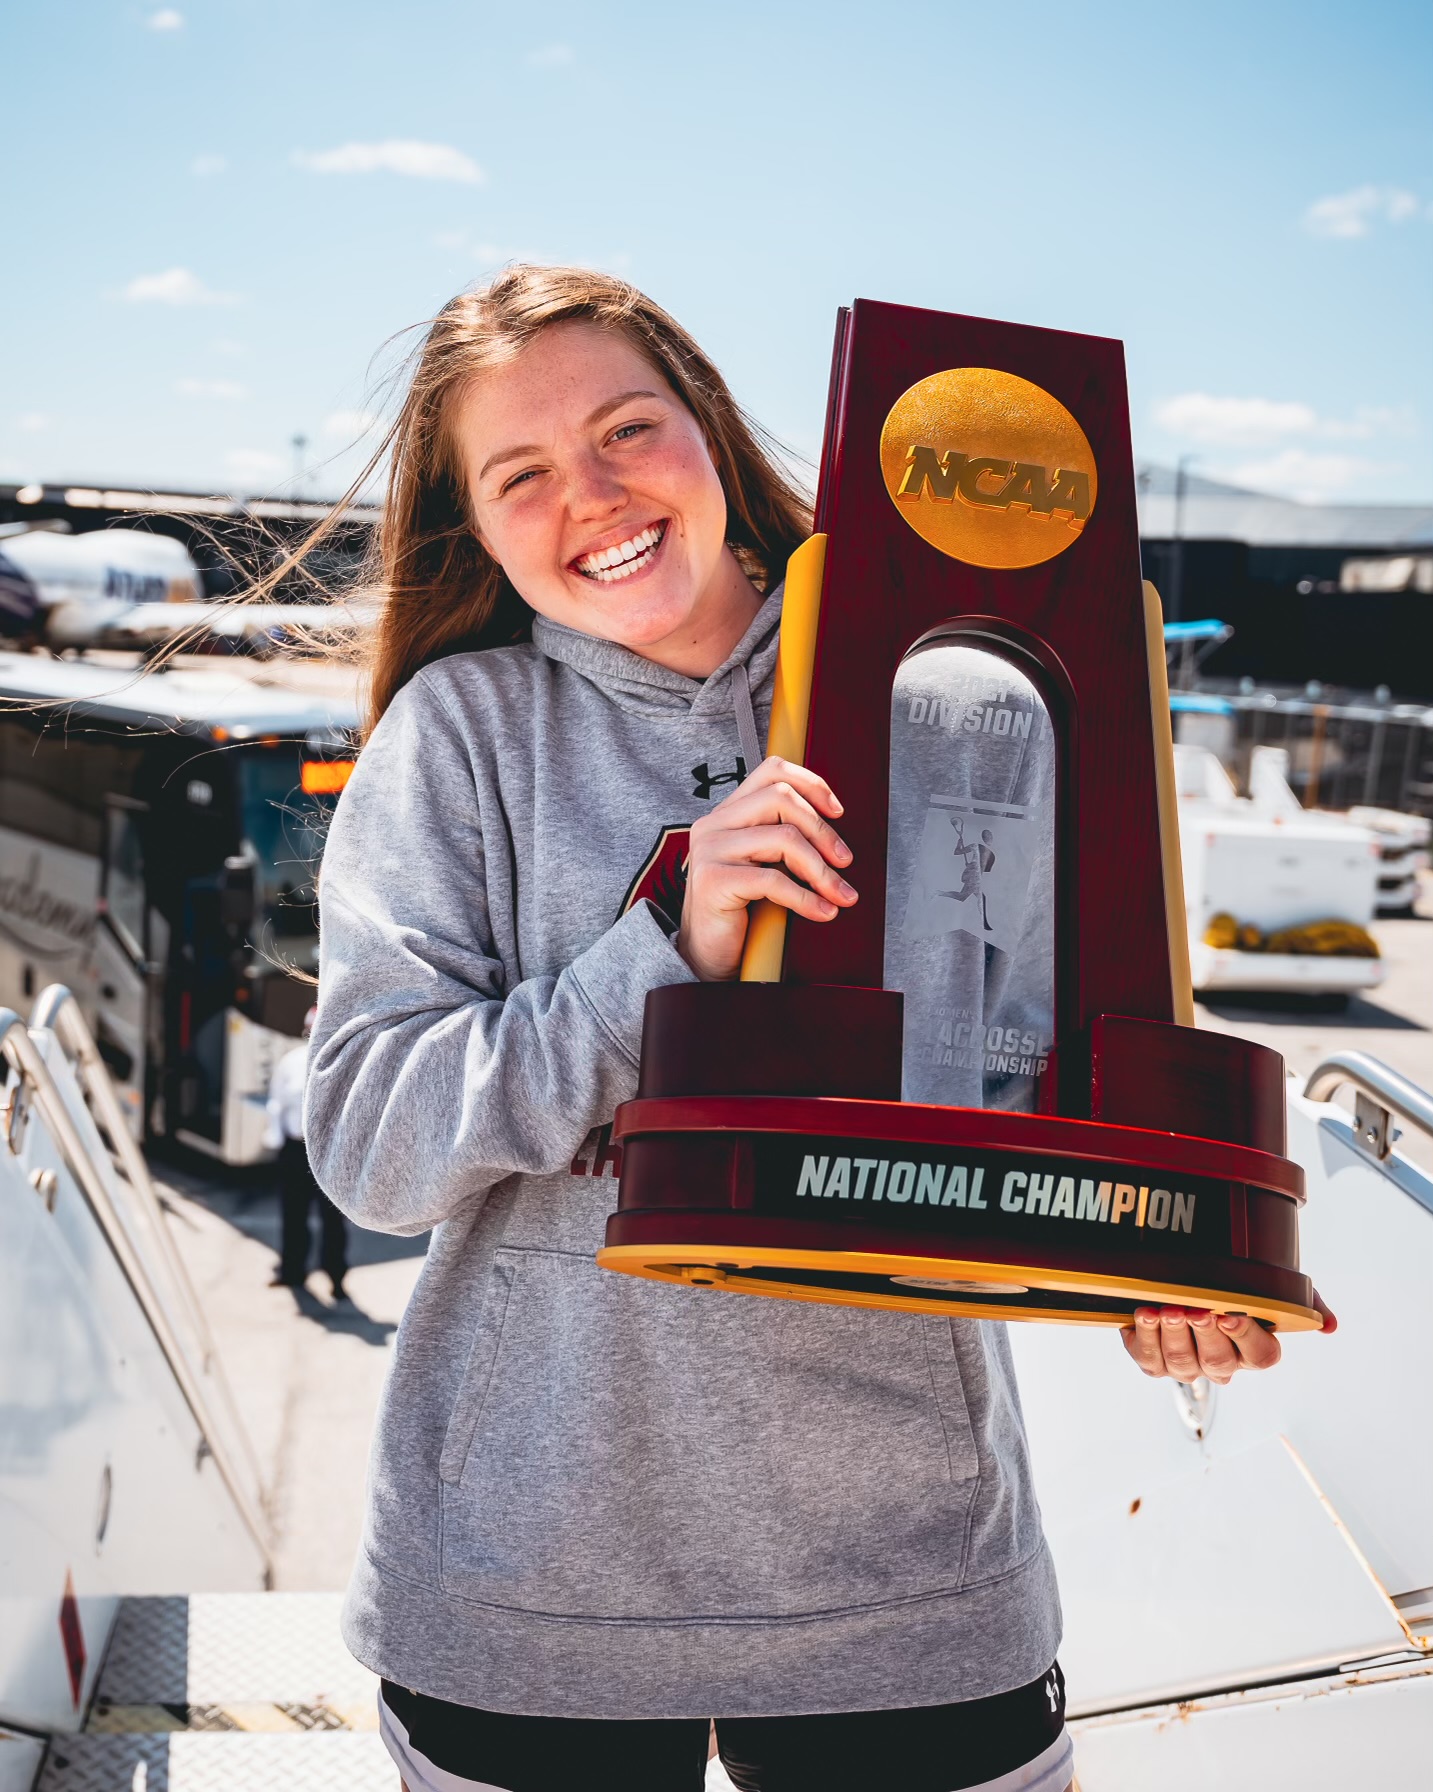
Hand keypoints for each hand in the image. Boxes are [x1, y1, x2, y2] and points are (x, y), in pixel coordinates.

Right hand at [676, 756, 857, 981]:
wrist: (707, 955)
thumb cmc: (743, 910)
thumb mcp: (766, 863)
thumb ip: (784, 837)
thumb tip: (837, 823)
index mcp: (728, 813)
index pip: (771, 771)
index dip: (811, 784)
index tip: (838, 812)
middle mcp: (714, 823)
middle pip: (781, 798)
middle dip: (822, 830)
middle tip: (845, 861)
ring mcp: (710, 850)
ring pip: (783, 838)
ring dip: (821, 869)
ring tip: (841, 894)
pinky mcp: (712, 880)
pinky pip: (773, 880)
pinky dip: (806, 898)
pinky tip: (823, 912)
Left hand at [1120, 1291, 1335, 1383]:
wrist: (1182, 1277)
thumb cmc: (1234, 1286)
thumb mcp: (1273, 1287)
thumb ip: (1304, 1303)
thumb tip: (1329, 1325)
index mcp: (1253, 1350)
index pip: (1261, 1356)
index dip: (1246, 1338)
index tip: (1232, 1315)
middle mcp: (1222, 1364)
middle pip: (1218, 1362)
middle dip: (1206, 1335)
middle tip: (1198, 1310)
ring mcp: (1186, 1366)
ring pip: (1182, 1363)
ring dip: (1174, 1335)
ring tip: (1168, 1310)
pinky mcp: (1153, 1361)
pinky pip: (1149, 1358)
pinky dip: (1145, 1337)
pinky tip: (1145, 1314)